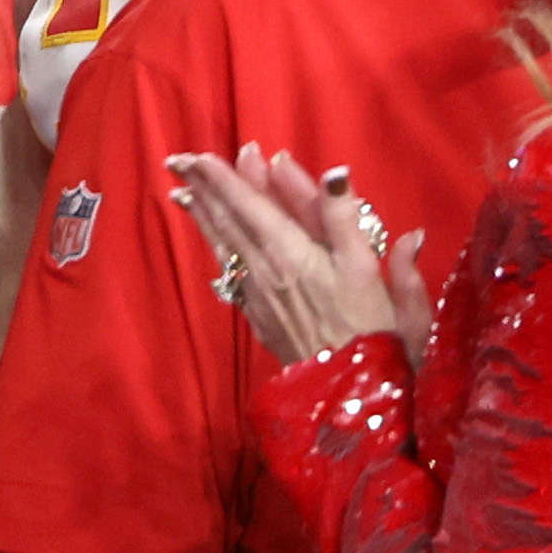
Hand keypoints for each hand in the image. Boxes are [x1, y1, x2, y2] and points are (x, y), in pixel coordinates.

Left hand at [166, 144, 431, 367]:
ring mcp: (259, 295)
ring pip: (226, 246)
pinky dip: (218, 248)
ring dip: (205, 216)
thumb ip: (346, 219)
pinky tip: (214, 241)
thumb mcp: (368, 268)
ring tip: (184, 193)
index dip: (225, 179)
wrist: (349, 396)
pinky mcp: (260, 317)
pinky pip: (231, 272)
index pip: (251, 205)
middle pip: (230, 221)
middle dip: (206, 189)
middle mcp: (266, 270)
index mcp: (292, 252)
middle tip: (179, 161)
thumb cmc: (372, 329)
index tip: (199, 156)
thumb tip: (335, 172)